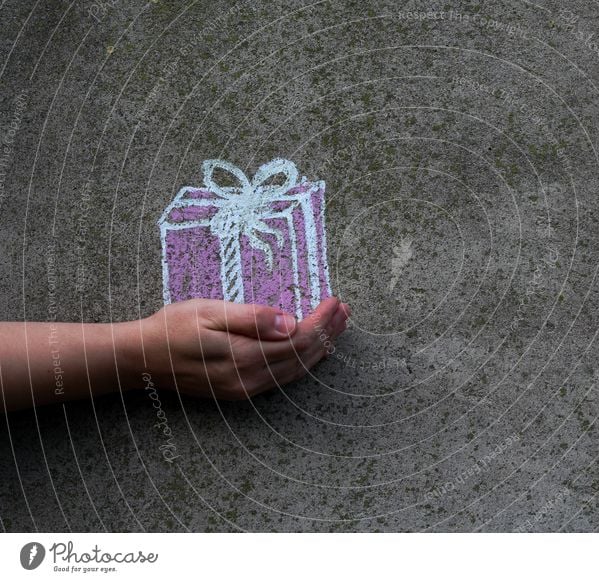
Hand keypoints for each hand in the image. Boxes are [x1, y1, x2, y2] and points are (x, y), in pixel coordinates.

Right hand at [131, 297, 349, 400]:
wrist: (140, 359)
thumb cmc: (172, 328)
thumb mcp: (209, 312)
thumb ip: (251, 318)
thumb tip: (289, 323)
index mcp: (244, 357)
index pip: (298, 340)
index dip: (321, 321)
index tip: (335, 301)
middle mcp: (249, 379)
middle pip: (302, 357)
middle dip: (328, 333)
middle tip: (345, 311)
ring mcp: (245, 388)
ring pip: (295, 370)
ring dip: (320, 348)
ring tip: (337, 327)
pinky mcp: (239, 390)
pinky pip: (281, 378)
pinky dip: (302, 362)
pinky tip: (312, 350)